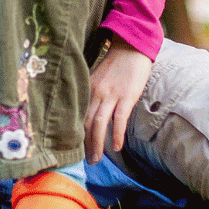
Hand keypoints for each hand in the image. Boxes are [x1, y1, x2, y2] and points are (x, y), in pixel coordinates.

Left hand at [84, 42, 152, 163]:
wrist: (132, 48)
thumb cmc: (116, 65)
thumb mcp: (98, 78)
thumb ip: (92, 94)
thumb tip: (89, 115)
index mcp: (87, 89)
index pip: (79, 116)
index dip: (77, 134)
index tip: (76, 149)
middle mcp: (96, 93)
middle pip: (87, 123)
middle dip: (85, 144)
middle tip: (87, 161)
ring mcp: (111, 95)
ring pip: (100, 123)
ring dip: (97, 144)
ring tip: (96, 159)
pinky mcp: (127, 96)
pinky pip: (119, 118)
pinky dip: (117, 134)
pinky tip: (117, 147)